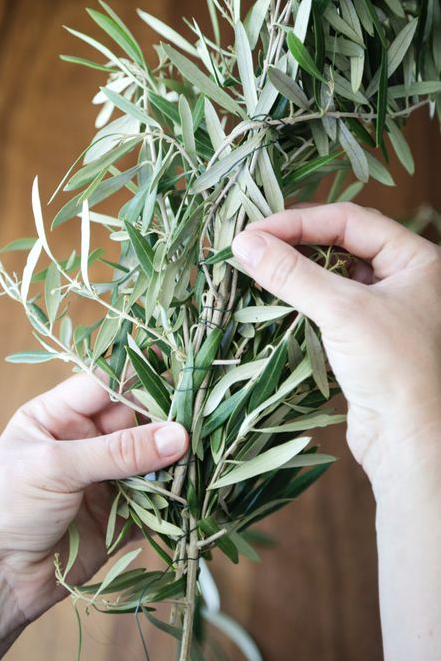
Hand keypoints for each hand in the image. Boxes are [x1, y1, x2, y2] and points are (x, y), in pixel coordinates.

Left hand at [0, 373, 187, 623]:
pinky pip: (155, 501)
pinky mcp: (120, 515)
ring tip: (200, 460)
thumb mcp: (56, 466)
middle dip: (164, 425)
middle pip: (136, 422)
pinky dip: (172, 499)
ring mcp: (104, 479)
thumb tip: (177, 435)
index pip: (106, 387)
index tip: (180, 380)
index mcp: (59, 417)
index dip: (139, 383)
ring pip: (150, 461)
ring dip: (172, 463)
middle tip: (198, 426)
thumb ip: (118, 451)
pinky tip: (192, 493)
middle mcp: (85, 443)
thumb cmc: (5, 507)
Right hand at [232, 203, 440, 496]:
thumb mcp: (343, 310)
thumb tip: (245, 242)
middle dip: (297, 242)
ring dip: (297, 271)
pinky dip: (303, 299)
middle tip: (252, 244)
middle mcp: (405, 279)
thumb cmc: (394, 368)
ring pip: (334, 275)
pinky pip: (330, 305)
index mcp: (416, 259)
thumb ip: (293, 274)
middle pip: (342, 243)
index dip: (300, 221)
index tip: (255, 231)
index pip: (349, 220)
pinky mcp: (366, 339)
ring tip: (257, 266)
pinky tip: (276, 299)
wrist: (410, 440)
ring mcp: (386, 309)